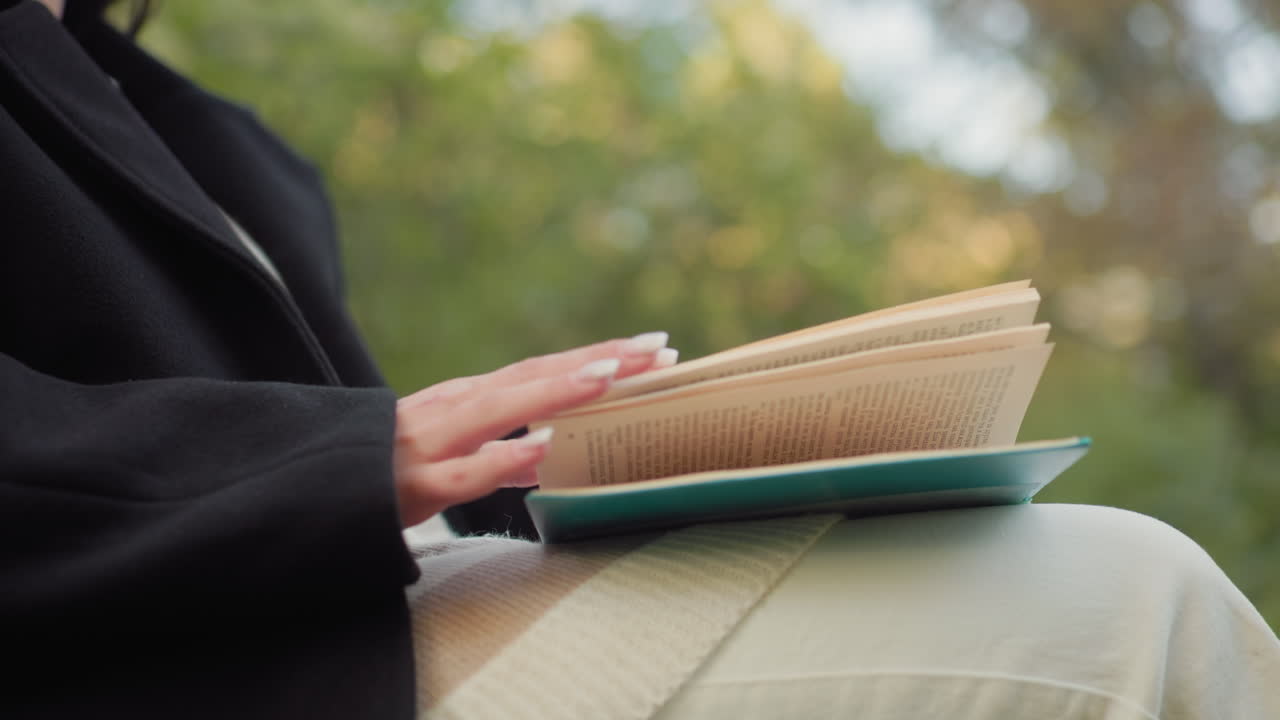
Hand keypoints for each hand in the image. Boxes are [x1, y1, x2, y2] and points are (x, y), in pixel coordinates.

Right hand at [393, 333, 677, 526]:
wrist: (304, 493)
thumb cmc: (376, 475)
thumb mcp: (442, 454)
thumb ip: (495, 451)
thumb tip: (550, 451)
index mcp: (462, 401)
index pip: (541, 371)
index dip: (596, 357)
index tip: (651, 349)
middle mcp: (450, 410)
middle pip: (534, 376)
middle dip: (599, 361)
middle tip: (661, 349)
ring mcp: (430, 444)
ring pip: (500, 408)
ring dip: (557, 389)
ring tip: (612, 377)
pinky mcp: (410, 487)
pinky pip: (462, 473)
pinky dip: (503, 458)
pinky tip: (541, 450)